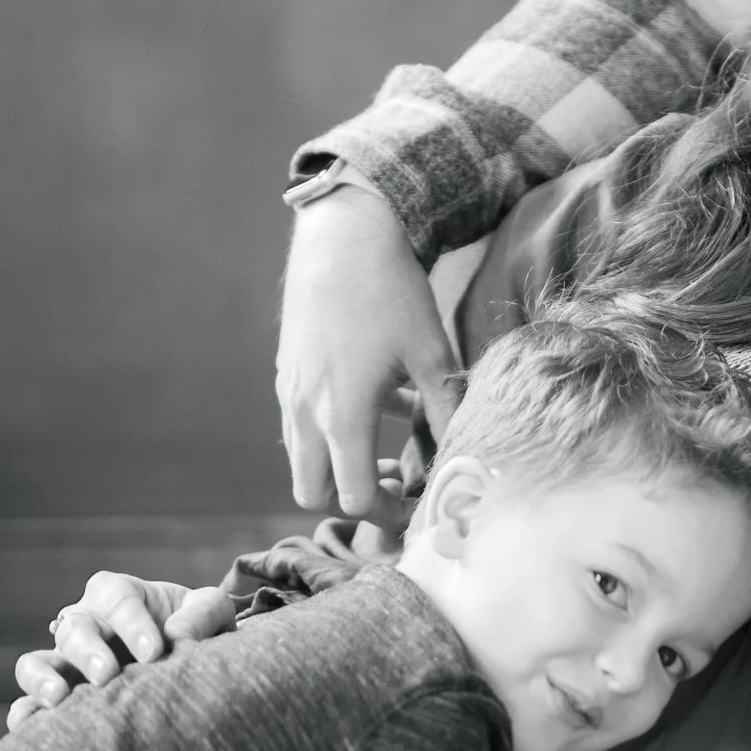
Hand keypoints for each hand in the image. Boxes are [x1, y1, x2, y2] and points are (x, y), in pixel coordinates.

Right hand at [6, 572, 235, 728]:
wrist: (184, 660)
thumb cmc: (194, 627)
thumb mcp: (210, 611)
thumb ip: (203, 614)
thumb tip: (181, 637)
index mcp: (118, 593)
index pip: (118, 599)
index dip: (133, 624)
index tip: (155, 652)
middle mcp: (85, 622)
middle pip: (74, 628)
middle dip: (89, 650)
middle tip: (107, 675)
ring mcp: (66, 660)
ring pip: (37, 661)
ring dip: (43, 679)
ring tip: (58, 700)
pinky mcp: (58, 696)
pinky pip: (27, 701)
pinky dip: (24, 713)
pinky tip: (27, 729)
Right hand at [276, 182, 463, 519]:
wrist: (343, 234)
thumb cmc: (390, 292)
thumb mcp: (431, 354)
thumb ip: (447, 412)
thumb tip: (464, 457)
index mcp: (342, 415)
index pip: (354, 498)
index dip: (388, 516)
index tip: (416, 507)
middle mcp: (305, 411)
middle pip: (311, 493)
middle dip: (351, 503)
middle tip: (394, 489)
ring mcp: (289, 392)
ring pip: (303, 460)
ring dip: (341, 468)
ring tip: (390, 452)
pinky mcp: (287, 373)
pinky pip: (302, 424)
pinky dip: (332, 433)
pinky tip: (377, 405)